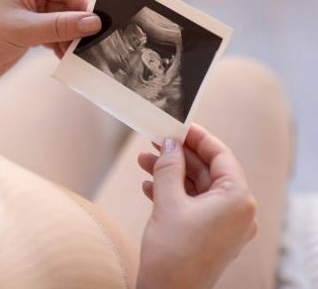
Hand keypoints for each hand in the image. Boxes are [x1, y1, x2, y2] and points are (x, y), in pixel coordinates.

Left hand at [0, 0, 100, 110]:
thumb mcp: (24, 30)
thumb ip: (61, 26)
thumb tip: (94, 23)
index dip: (84, 5)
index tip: (98, 25)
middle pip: (68, 3)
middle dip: (78, 24)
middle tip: (90, 44)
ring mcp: (32, 7)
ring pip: (64, 19)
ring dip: (70, 37)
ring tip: (75, 54)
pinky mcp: (32, 25)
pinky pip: (56, 31)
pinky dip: (61, 43)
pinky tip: (64, 56)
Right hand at [137, 125, 256, 288]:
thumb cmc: (173, 254)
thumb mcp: (168, 201)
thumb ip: (170, 166)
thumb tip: (169, 143)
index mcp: (237, 200)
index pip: (220, 155)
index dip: (198, 138)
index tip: (178, 126)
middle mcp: (237, 210)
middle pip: (207, 170)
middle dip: (177, 156)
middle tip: (155, 142)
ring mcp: (225, 224)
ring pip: (197, 186)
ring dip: (170, 173)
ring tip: (144, 162)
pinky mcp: (210, 233)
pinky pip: (193, 203)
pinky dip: (172, 192)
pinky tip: (149, 186)